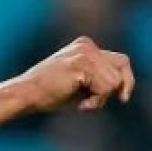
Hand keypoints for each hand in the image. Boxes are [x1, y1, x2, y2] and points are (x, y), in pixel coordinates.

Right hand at [15, 37, 134, 111]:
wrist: (26, 95)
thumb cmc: (48, 94)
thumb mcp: (79, 84)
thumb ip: (98, 79)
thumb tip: (123, 88)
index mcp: (85, 46)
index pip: (120, 60)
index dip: (125, 80)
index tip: (123, 98)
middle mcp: (87, 45)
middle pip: (123, 65)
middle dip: (116, 88)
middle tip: (97, 103)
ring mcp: (84, 53)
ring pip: (114, 81)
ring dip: (100, 99)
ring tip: (81, 103)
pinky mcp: (82, 65)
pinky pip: (105, 88)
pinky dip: (96, 102)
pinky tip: (80, 105)